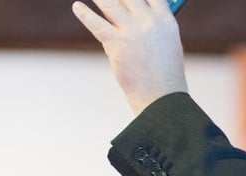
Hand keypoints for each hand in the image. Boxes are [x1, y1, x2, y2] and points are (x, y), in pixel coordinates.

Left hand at [72, 0, 188, 114]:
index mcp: (166, 20)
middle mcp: (149, 21)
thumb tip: (134, 12)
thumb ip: (154, 25)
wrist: (161, 98)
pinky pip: (97, 24)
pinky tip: (77, 8)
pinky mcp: (117, 45)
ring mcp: (132, 32)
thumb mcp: (168, 44)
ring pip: (110, 4)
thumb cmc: (165, 74)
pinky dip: (85, 14)